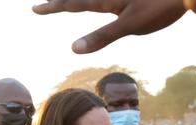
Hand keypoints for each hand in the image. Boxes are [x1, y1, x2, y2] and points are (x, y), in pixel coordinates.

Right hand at [33, 0, 189, 53]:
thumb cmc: (160, 6)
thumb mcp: (130, 25)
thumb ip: (102, 36)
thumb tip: (72, 49)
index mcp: (108, 0)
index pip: (74, 4)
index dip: (54, 7)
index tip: (34, 9)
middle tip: (45, 2)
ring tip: (67, 1)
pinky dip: (99, 2)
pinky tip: (104, 5)